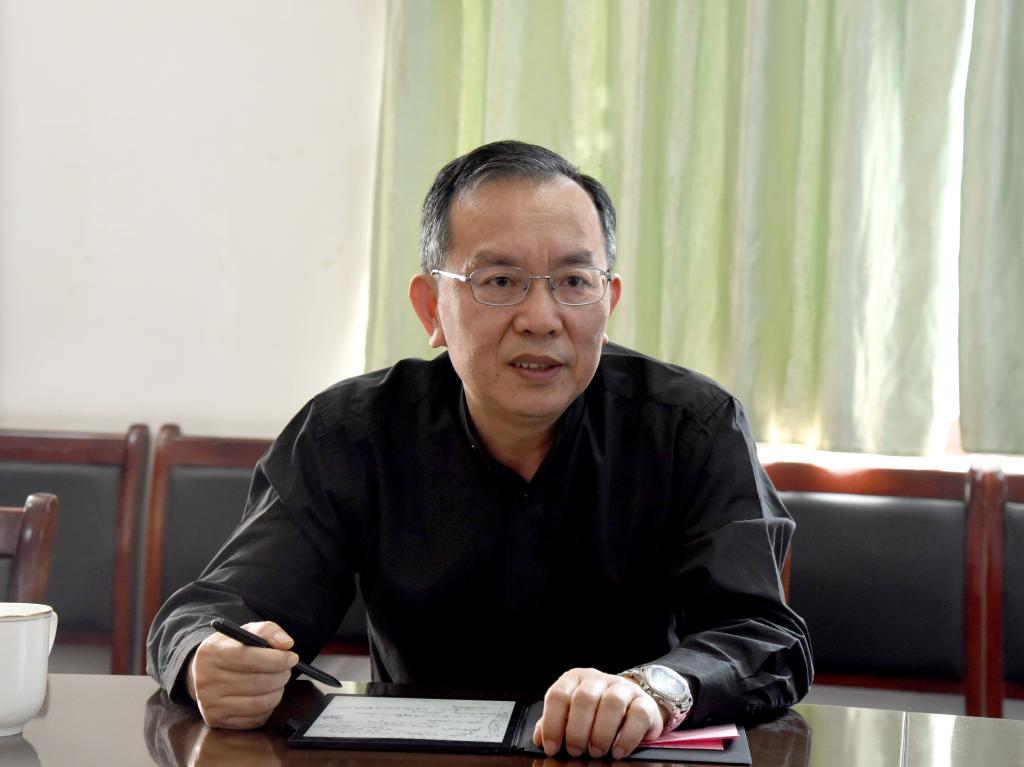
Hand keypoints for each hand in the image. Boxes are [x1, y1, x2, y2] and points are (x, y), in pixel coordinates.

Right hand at [187, 620, 297, 728]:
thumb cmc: (231, 649)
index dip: (276, 659)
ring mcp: (210, 704)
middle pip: (258, 683)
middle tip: (287, 670)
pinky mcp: (217, 720)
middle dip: (281, 676)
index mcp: (211, 653)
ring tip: (277, 681)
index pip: (247, 658)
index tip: (292, 657)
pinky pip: (255, 719)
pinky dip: (268, 707)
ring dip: (278, 692)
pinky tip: (265, 695)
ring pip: (260, 703)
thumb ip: (268, 631)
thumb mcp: (246, 631)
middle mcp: (206, 680)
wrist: (203, 672)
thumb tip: (286, 644)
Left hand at [533, 667, 665, 759]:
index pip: (558, 695)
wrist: (630, 704)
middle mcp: (598, 680)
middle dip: (577, 730)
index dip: (552, 723)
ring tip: (596, 751)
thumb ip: (555, 724)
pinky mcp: (644, 702)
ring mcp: (622, 688)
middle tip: (576, 751)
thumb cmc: (595, 712)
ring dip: (601, 733)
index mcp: (575, 679)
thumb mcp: (571, 714)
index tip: (552, 747)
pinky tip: (617, 751)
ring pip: (611, 703)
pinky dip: (626, 737)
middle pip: (584, 698)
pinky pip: (638, 715)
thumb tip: (540, 738)